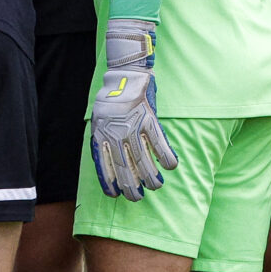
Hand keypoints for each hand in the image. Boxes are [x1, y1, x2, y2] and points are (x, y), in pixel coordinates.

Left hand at [89, 20, 178, 200]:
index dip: (108, 181)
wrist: (125, 73)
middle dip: (130, 185)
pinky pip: (159, 141)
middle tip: (136, 198)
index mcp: (101, 133)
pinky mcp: (149, 118)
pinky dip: (166, 155)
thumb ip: (102, 138)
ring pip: (143, 157)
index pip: (103, 164)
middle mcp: (116, 132)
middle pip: (124, 165)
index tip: (114, 195)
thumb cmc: (112, 98)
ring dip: (151, 175)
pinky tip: (171, 167)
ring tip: (156, 186)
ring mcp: (133, 125)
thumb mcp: (99, 119)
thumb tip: (108, 161)